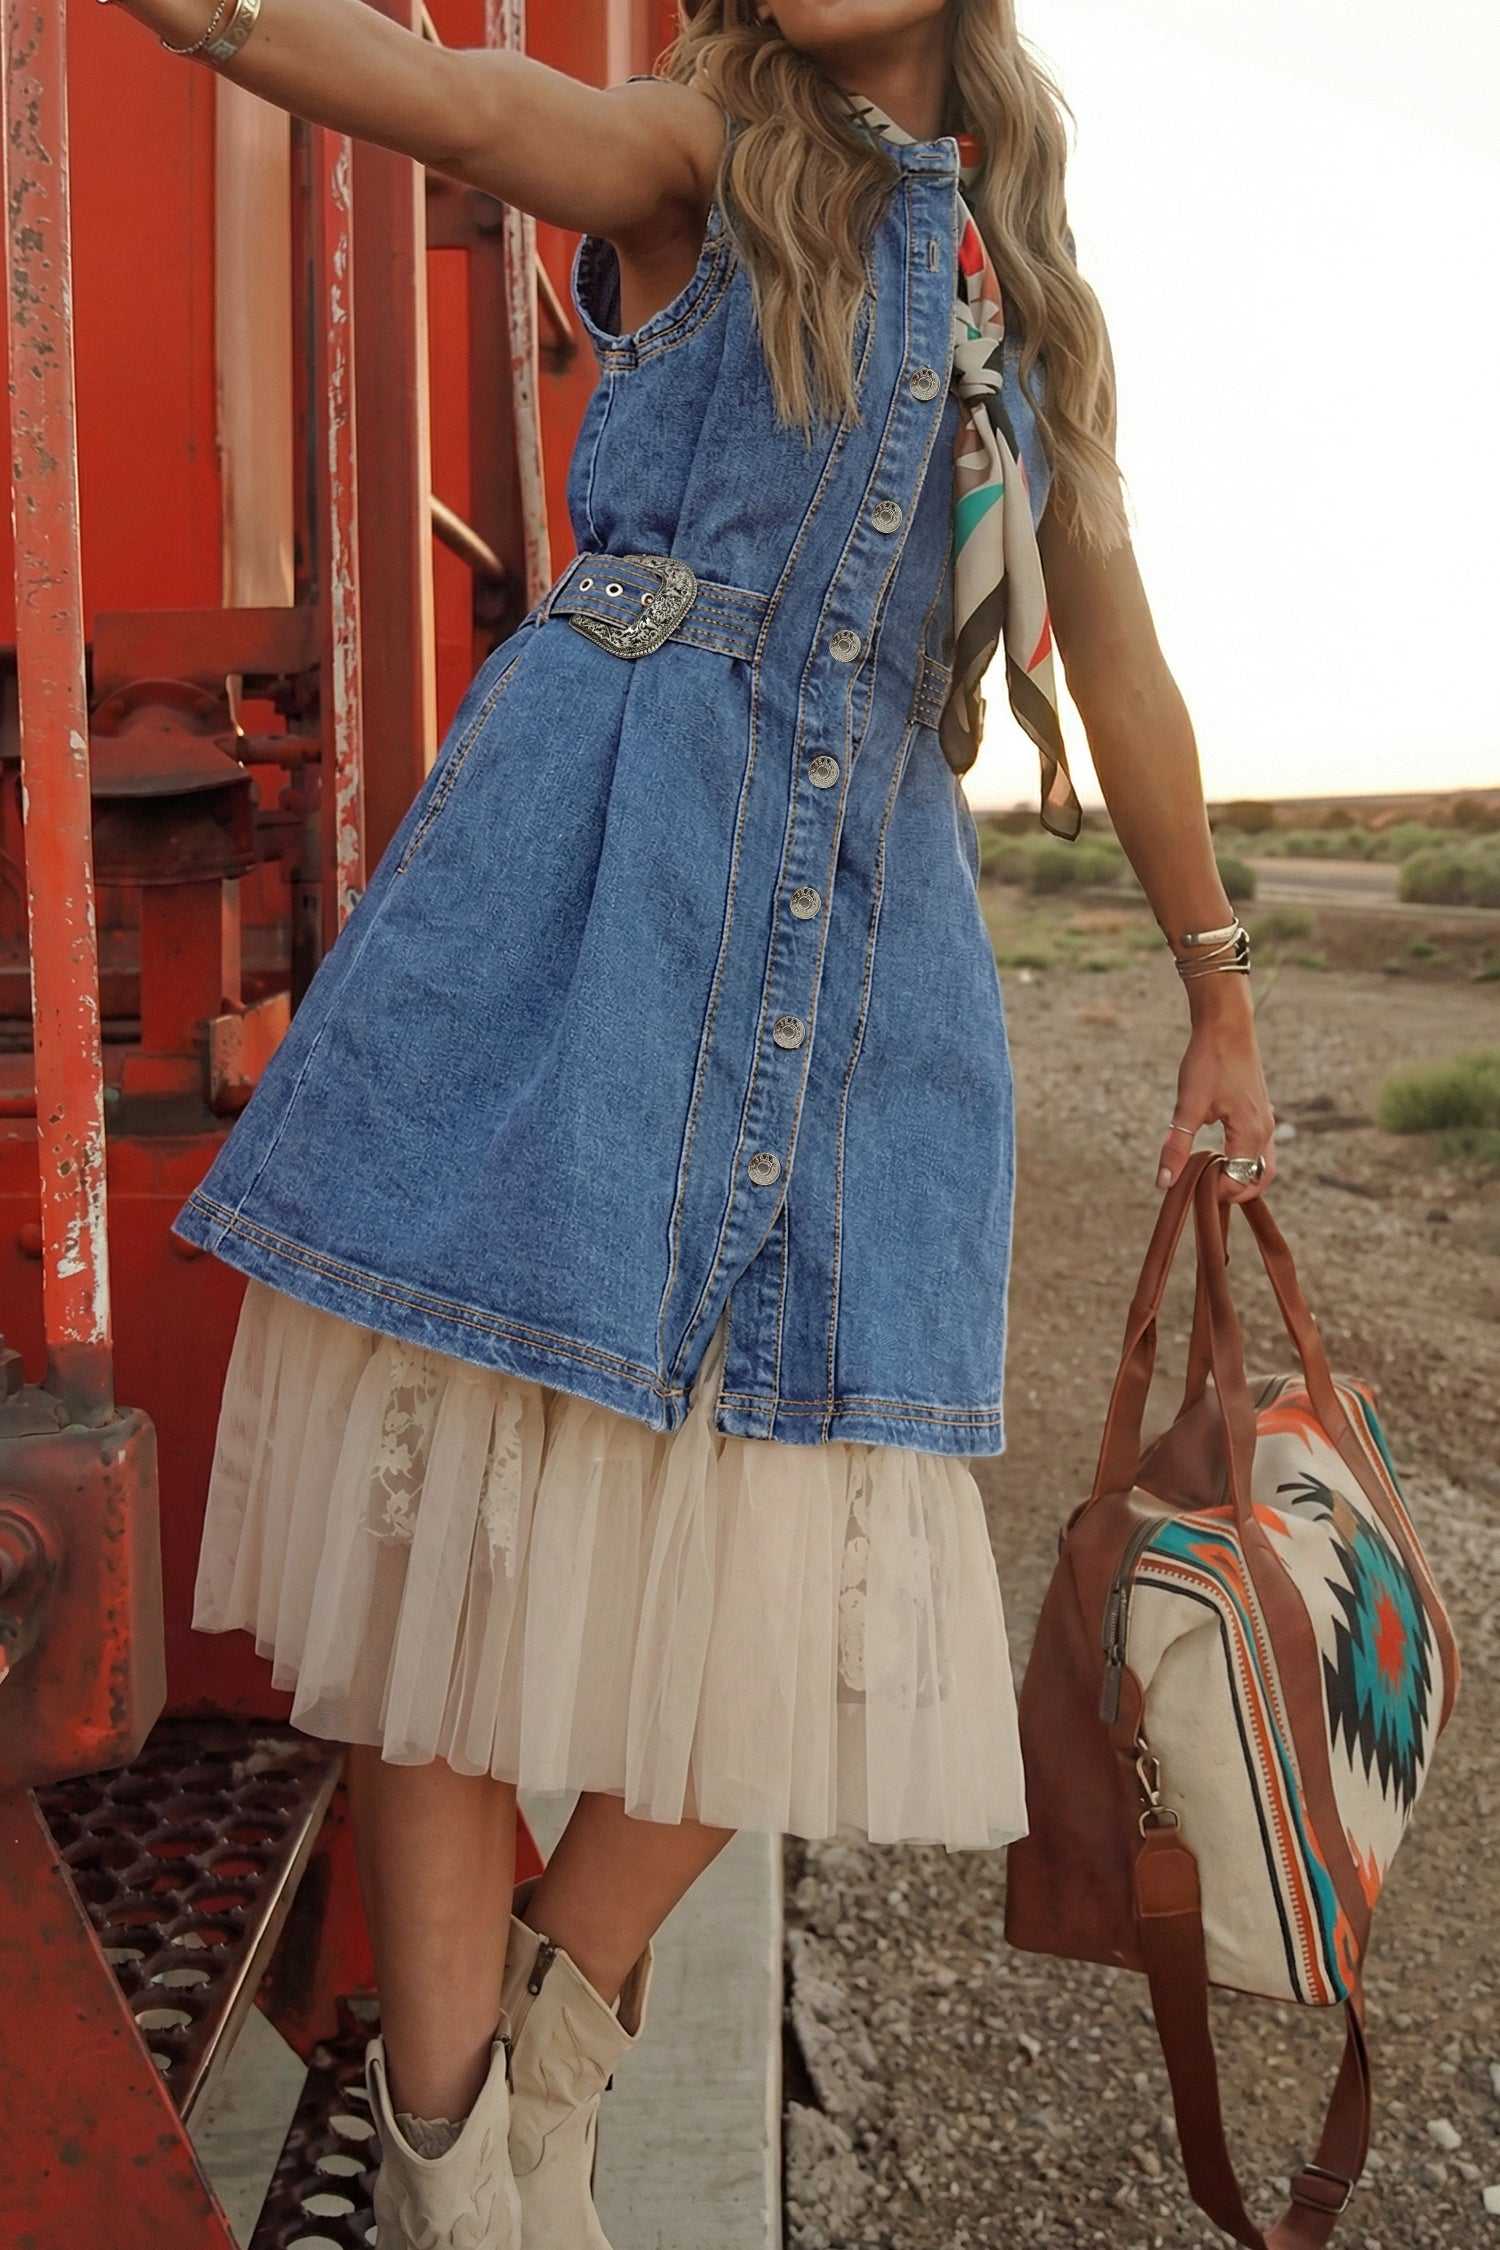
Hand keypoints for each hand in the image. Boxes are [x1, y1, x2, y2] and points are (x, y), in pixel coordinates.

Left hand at [1155, 982, 1276, 1202]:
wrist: (1227, 1025)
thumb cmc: (1209, 1062)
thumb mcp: (1187, 1106)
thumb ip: (1177, 1147)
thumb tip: (1165, 1183)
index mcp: (1251, 1134)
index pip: (1240, 1182)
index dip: (1215, 1192)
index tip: (1190, 1186)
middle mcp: (1265, 1130)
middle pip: (1260, 1179)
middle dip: (1235, 1192)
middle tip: (1204, 1191)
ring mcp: (1265, 1120)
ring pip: (1262, 1165)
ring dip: (1240, 1176)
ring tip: (1209, 1175)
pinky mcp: (1259, 1111)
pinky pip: (1258, 1148)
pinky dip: (1243, 1161)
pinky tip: (1217, 1154)